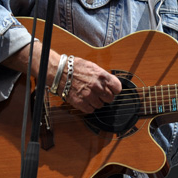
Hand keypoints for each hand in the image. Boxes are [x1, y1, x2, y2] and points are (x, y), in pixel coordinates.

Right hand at [3, 43, 121, 114]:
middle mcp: (97, 86)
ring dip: (96, 102)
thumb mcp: (93, 67)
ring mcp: (89, 95)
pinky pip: (90, 110)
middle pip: (110, 98)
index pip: (118, 88)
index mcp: (102, 76)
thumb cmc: (75, 67)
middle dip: (105, 96)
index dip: (114, 89)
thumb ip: (103, 76)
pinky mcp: (80, 103)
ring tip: (90, 96)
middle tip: (99, 93)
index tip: (112, 90)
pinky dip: (88, 107)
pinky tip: (85, 100)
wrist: (59, 71)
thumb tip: (110, 83)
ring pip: (100, 105)